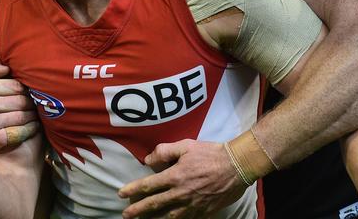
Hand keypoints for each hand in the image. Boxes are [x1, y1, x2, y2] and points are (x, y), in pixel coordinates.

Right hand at [0, 54, 39, 154]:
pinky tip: (34, 126)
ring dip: (33, 115)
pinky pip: (20, 132)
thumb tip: (6, 69)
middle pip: (22, 101)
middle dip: (32, 102)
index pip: (16, 86)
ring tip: (36, 113)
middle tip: (37, 103)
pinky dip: (30, 129)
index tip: (30, 91)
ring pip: (23, 116)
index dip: (26, 89)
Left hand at [118, 139, 245, 217]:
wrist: (236, 166)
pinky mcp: (203, 211)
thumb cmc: (210, 153)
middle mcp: (180, 193)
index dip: (133, 190)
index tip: (121, 194)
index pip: (148, 185)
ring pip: (168, 216)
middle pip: (154, 204)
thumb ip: (165, 151)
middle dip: (138, 210)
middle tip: (126, 214)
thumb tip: (148, 160)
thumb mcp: (186, 145)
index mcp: (175, 176)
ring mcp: (192, 205)